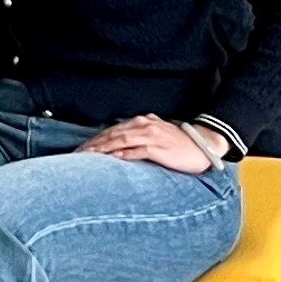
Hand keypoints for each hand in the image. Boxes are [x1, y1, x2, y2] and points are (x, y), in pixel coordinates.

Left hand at [78, 114, 216, 174]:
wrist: (203, 145)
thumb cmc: (180, 144)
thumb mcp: (158, 135)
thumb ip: (139, 137)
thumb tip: (120, 145)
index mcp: (143, 122)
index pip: (113, 131)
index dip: (95, 140)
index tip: (81, 149)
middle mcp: (145, 126)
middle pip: (113, 134)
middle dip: (93, 144)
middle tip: (77, 154)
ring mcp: (151, 137)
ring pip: (121, 141)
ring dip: (103, 148)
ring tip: (88, 156)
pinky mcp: (159, 149)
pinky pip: (137, 151)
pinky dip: (123, 154)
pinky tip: (112, 159)